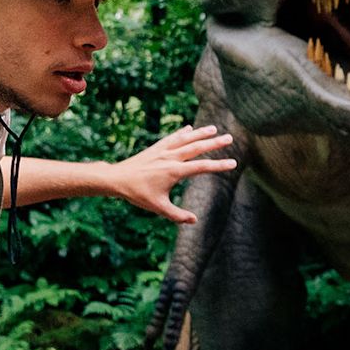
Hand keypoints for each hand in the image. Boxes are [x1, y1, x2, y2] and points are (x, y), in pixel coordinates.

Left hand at [109, 125, 235, 222]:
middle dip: (214, 143)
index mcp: (174, 171)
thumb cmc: (137, 194)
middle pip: (197, 147)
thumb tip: (194, 221)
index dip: (218, 165)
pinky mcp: (155, 148)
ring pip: (185, 139)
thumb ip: (177, 215)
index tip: (233, 163)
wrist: (116, 179)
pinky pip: (172, 138)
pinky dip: (182, 133)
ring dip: (200, 133)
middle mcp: (170, 158)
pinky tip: (189, 128)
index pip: (201, 167)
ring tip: (214, 129)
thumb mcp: (158, 207)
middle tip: (230, 138)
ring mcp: (162, 151)